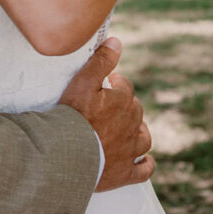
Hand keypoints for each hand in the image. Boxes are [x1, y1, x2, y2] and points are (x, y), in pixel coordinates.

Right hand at [58, 37, 154, 191]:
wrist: (67, 154)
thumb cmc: (72, 117)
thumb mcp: (82, 82)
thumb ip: (100, 61)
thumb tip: (116, 41)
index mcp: (123, 102)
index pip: (125, 87)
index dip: (115, 84)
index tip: (105, 84)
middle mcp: (132, 126)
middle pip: (134, 111)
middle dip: (124, 106)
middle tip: (106, 106)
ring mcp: (130, 151)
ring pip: (143, 137)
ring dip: (138, 131)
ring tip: (126, 129)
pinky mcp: (125, 173)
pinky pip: (145, 169)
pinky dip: (145, 164)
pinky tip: (142, 161)